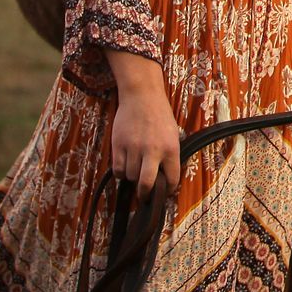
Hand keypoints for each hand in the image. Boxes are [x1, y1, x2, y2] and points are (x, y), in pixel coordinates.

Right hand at [103, 49, 182, 202]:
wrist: (142, 95)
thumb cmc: (159, 115)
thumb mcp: (173, 134)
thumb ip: (170, 155)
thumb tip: (164, 177)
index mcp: (171, 149)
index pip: (172, 179)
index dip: (168, 189)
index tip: (164, 191)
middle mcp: (153, 150)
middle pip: (146, 184)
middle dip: (145, 194)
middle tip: (145, 195)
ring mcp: (134, 148)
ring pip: (131, 176)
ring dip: (133, 177)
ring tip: (136, 169)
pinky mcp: (119, 144)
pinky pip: (118, 169)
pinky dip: (121, 172)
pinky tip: (125, 167)